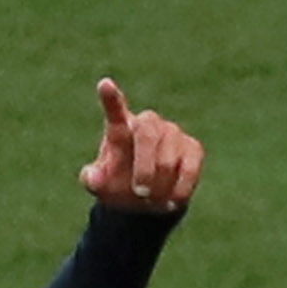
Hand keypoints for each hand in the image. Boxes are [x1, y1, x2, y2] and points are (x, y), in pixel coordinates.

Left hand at [78, 77, 204, 215]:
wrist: (149, 200)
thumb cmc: (120, 186)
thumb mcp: (101, 187)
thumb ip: (93, 180)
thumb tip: (93, 178)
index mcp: (120, 127)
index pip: (115, 110)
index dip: (111, 99)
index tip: (105, 85)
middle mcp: (148, 123)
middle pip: (147, 134)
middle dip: (144, 167)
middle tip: (140, 193)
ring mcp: (172, 133)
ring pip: (167, 158)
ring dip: (159, 186)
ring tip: (151, 202)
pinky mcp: (193, 148)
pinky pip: (189, 169)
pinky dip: (179, 189)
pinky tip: (170, 201)